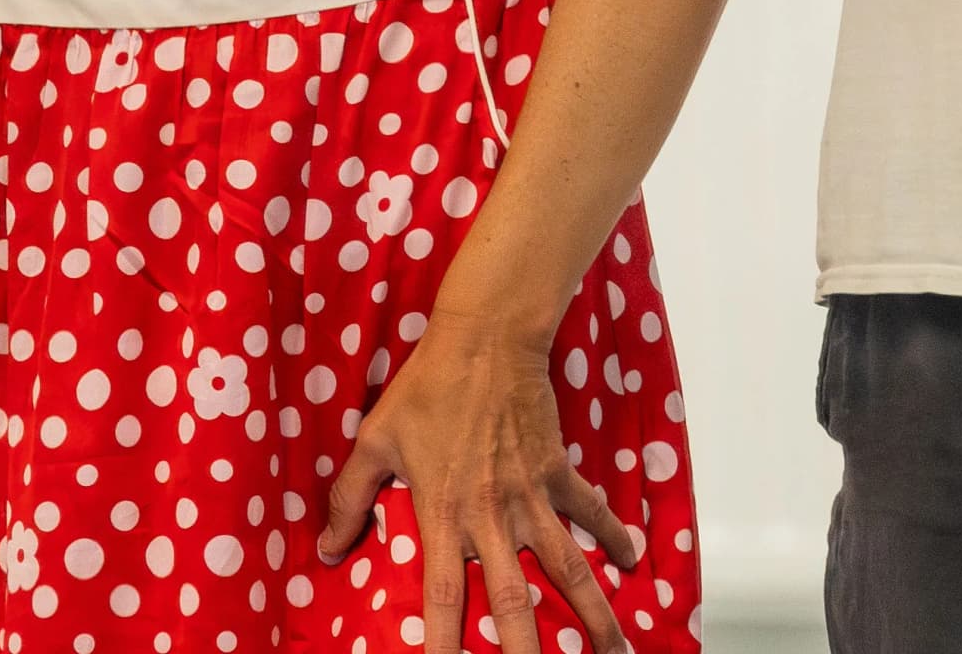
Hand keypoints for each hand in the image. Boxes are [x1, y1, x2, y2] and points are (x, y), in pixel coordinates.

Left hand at [315, 315, 639, 653]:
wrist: (486, 339)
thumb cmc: (427, 388)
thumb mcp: (375, 441)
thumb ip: (349, 499)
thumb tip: (328, 549)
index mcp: (443, 516)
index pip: (441, 597)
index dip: (442, 644)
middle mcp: (492, 517)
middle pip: (513, 600)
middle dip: (528, 651)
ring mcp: (532, 497)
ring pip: (568, 568)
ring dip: (594, 613)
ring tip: (616, 652)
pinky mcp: (559, 472)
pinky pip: (591, 512)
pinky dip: (614, 536)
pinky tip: (632, 562)